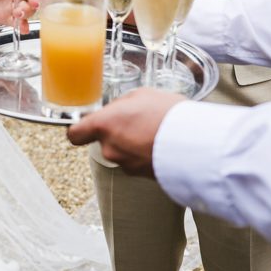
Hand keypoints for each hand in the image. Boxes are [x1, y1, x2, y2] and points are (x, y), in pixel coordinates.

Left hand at [65, 88, 186, 177]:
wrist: (194, 143)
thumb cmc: (167, 114)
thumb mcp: (142, 94)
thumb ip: (123, 104)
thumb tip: (120, 110)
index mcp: (104, 125)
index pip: (75, 134)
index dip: (80, 129)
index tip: (87, 124)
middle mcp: (110, 148)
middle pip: (105, 141)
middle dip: (119, 132)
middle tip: (138, 120)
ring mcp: (126, 165)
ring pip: (123, 151)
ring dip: (134, 142)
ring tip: (155, 130)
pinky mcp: (143, 176)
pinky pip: (138, 161)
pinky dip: (146, 153)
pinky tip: (162, 142)